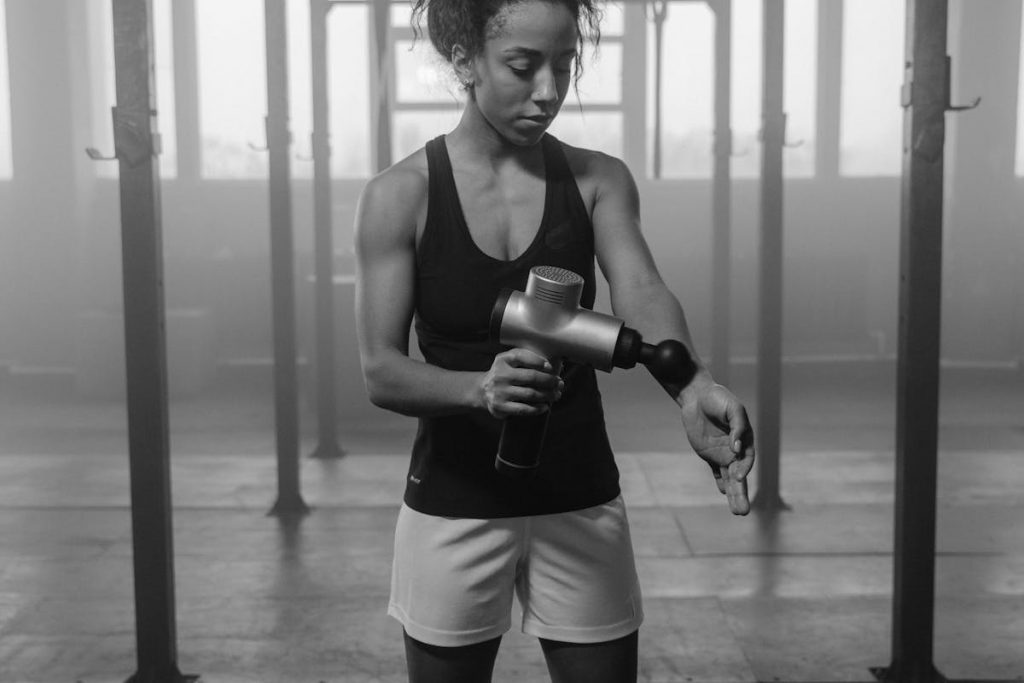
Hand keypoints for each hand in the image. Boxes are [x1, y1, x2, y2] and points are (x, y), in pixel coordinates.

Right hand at [480, 348, 562, 418]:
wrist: (482, 391)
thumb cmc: (504, 374)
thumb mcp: (508, 361)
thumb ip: (526, 359)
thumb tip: (553, 366)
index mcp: (503, 360)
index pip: (523, 356)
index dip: (539, 361)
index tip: (550, 368)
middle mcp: (500, 375)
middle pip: (531, 377)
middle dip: (549, 381)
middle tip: (559, 383)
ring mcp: (500, 391)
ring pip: (530, 394)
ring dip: (548, 395)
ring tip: (556, 395)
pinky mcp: (501, 407)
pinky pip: (523, 409)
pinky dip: (537, 408)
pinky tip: (545, 407)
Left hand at [680, 382, 754, 514]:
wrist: (697, 396)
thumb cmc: (718, 399)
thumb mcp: (732, 408)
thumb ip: (737, 426)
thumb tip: (736, 448)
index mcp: (746, 438)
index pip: (747, 458)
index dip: (744, 468)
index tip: (738, 475)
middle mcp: (736, 450)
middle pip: (741, 476)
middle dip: (741, 494)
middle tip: (743, 511)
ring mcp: (723, 454)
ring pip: (730, 479)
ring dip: (734, 495)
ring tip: (739, 512)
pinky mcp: (710, 455)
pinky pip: (717, 473)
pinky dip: (721, 483)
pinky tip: (724, 494)